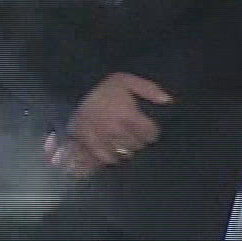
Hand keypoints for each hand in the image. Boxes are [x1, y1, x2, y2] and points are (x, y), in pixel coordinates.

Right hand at [49, 72, 169, 176]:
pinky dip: (111, 157)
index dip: (151, 131)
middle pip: (138, 145)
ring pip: (123, 154)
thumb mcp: (128, 81)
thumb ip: (149, 89)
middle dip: (139, 139)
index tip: (147, 128)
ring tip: (123, 141)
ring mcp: (101, 140)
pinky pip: (105, 159)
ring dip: (126, 149)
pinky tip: (112, 150)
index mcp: (127, 115)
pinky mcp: (88, 145)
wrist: (74, 92)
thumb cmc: (104, 88)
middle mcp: (115, 130)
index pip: (150, 134)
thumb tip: (168, 100)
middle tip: (133, 132)